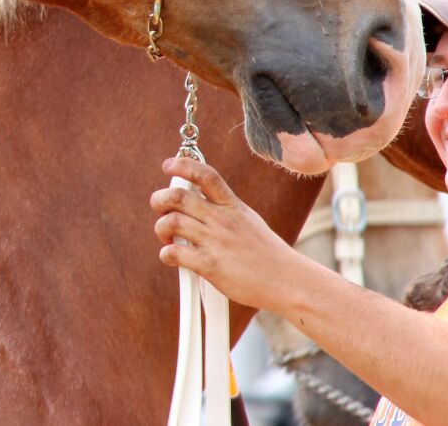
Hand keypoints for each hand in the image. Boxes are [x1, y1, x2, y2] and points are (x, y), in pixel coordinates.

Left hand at [150, 156, 305, 311]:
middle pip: (177, 196)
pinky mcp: (210, 265)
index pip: (205, 175)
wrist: (287, 282)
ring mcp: (216, 242)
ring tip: (167, 238)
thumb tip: (197, 200)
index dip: (182, 165)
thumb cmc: (266, 254)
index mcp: (232, 206)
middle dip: (159, 200)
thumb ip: (224, 209)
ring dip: (161, 229)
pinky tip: (171, 257)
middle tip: (160, 210)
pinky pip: (175, 252)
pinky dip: (166, 254)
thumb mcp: (248, 220)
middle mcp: (222, 220)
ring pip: (171, 222)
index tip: (168, 165)